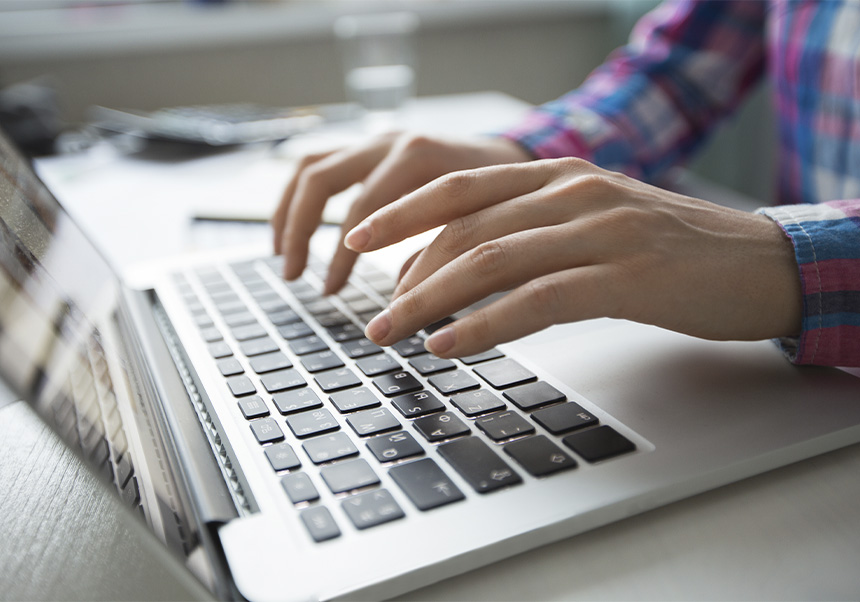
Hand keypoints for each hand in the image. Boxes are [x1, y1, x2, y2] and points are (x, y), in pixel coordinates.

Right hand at [271, 132, 529, 293]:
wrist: (514, 158)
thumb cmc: (503, 198)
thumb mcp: (479, 224)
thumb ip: (439, 253)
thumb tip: (400, 303)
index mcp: (417, 157)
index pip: (361, 208)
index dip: (341, 255)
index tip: (332, 291)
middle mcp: (389, 142)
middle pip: (321, 179)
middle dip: (300, 230)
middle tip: (293, 276)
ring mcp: (376, 141)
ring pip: (311, 167)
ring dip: (289, 212)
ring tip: (283, 255)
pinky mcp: (369, 148)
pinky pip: (320, 165)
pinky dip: (300, 199)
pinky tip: (295, 231)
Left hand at [344, 158, 802, 357]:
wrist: (758, 262)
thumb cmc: (670, 249)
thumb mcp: (593, 222)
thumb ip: (533, 232)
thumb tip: (462, 269)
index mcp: (559, 173)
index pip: (460, 185)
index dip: (402, 213)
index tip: (359, 240)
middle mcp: (573, 191)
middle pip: (464, 226)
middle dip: (405, 273)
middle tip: (372, 315)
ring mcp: (599, 229)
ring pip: (490, 260)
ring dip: (429, 301)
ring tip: (393, 334)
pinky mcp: (624, 276)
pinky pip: (535, 299)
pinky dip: (483, 324)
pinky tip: (449, 345)